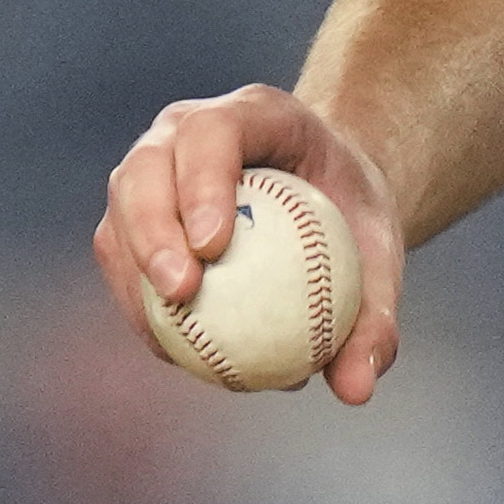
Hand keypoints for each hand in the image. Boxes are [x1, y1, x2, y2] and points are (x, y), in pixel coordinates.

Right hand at [92, 83, 410, 404]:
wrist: (324, 203)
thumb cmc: (352, 221)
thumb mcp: (382, 256)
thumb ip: (377, 316)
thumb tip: (357, 389)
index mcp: (255, 113)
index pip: (215, 133)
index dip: (203, 183)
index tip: (213, 246)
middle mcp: (189, 130)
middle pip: (147, 166)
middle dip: (152, 228)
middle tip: (181, 292)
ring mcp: (154, 168)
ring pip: (121, 211)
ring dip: (134, 272)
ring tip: (166, 337)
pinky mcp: (135, 213)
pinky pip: (122, 257)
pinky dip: (140, 302)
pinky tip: (172, 353)